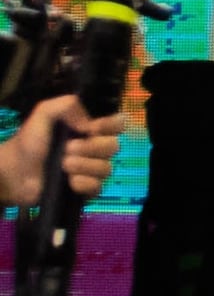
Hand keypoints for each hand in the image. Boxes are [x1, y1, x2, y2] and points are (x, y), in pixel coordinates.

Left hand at [0, 100, 119, 209]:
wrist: (13, 172)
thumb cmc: (28, 143)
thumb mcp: (43, 113)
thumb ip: (67, 105)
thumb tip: (89, 124)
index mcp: (88, 130)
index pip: (117, 124)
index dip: (111, 125)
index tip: (92, 129)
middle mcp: (93, 149)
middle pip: (113, 147)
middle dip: (91, 148)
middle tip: (67, 149)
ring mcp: (89, 170)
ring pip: (106, 168)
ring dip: (84, 166)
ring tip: (63, 165)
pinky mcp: (84, 190)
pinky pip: (97, 187)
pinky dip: (84, 184)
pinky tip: (69, 181)